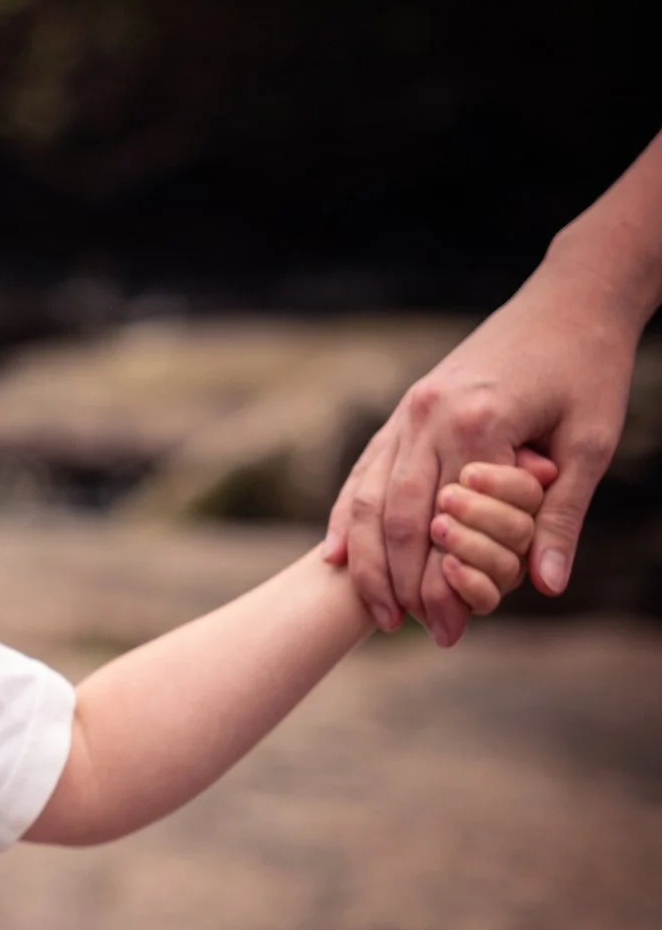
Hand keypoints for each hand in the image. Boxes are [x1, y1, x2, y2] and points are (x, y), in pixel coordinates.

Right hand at [322, 260, 639, 643]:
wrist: (568, 299)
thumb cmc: (589, 369)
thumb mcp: (592, 443)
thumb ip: (561, 515)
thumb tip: (545, 585)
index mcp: (478, 422)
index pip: (450, 524)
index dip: (444, 581)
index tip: (449, 629)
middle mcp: (429, 415)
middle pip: (397, 515)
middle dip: (396, 580)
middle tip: (400, 630)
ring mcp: (408, 410)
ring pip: (371, 495)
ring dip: (367, 556)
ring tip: (373, 607)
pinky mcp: (404, 409)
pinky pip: (366, 469)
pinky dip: (350, 514)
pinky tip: (337, 552)